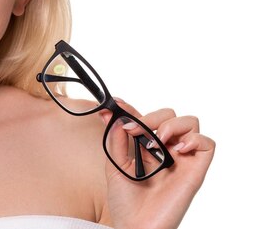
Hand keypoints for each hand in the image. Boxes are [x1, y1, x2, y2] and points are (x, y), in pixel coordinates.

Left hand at [100, 100, 214, 228]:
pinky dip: (195, 139)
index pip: (145, 119)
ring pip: (191, 123)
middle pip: (170, 116)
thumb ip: (115, 139)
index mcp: (146, 147)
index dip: (131, 109)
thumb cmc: (125, 201)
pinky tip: (177, 149)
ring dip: (172, 125)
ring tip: (158, 140)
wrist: (135, 226)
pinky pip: (208, 145)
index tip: (115, 104)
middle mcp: (166, 151)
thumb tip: (111, 114)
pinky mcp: (195, 171)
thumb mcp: (115, 164)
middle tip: (136, 129)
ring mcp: (182, 160)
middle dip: (152, 116)